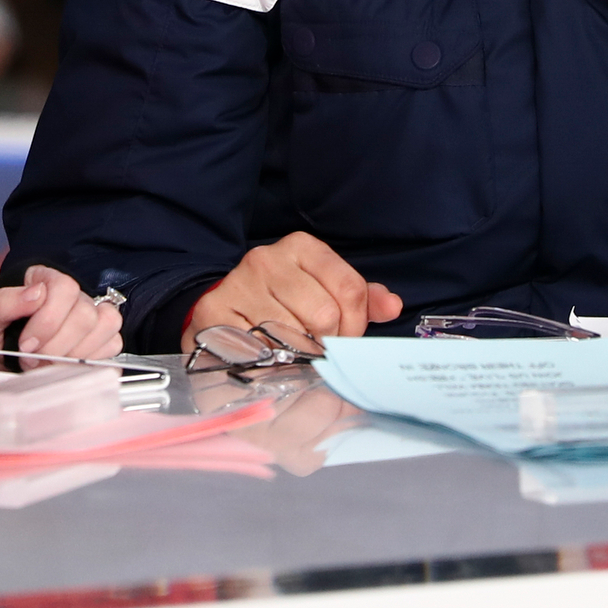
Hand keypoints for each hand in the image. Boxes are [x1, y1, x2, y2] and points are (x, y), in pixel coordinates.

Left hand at [0, 265, 122, 358]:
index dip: (48, 321)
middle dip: (58, 345)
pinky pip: (113, 343)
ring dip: (77, 352)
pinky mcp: (95, 341)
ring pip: (106, 324)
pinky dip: (93, 359)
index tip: (25, 345)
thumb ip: (3, 302)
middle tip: (32, 360)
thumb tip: (36, 294)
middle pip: (86, 313)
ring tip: (50, 365)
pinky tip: (67, 366)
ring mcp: (85, 317)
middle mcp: (67, 296)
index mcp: (41, 280)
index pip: (65, 288)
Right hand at [187, 233, 402, 345]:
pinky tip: (268, 357)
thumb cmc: (285, 303)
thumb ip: (362, 298)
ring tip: (292, 352)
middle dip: (328, 343)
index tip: (346, 338)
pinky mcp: (215, 312)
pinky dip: (269, 361)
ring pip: (293, 336)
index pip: (350, 289)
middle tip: (318, 349)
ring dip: (298, 355)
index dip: (356, 324)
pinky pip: (259, 350)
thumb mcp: (326, 291)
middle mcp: (267, 259)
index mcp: (302, 247)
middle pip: (325, 315)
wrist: (227, 310)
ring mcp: (238, 284)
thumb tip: (393, 305)